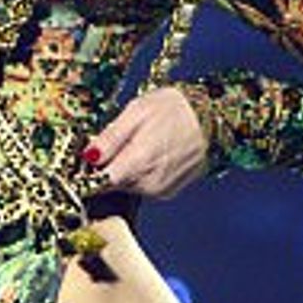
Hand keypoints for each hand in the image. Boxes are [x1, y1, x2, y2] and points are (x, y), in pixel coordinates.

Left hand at [79, 85, 208, 200]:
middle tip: (116, 141)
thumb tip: (88, 155)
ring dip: (123, 169)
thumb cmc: (177, 110)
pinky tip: (149, 153)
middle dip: (107, 165)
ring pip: (126, 186)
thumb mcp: (137, 111)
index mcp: (138, 162)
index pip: (98, 181)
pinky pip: (142, 187)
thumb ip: (111, 137)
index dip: (88, 169)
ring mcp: (160, 191)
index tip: (87, 156)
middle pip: (110, 184)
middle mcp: (149, 183)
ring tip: (137, 143)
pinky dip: (139, 173)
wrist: (216, 119)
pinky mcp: (167, 193)